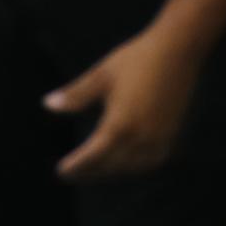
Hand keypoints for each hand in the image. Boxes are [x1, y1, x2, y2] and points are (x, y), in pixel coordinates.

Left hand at [45, 27, 206, 181]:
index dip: (76, 167)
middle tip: (73, 174)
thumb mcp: (101, 75)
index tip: (61, 172)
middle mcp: (140, 138)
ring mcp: (158, 139)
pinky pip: (150, 161)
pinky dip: (135, 167)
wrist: (177, 51)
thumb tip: (47, 104)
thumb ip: (76, 95)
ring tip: (95, 170)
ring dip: (111, 172)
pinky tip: (125, 162)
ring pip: (131, 168)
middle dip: (90, 172)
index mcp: (119, 125)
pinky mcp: (171, 135)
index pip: (92, 156)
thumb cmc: (136, 59)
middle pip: (110, 166)